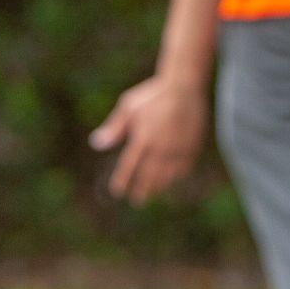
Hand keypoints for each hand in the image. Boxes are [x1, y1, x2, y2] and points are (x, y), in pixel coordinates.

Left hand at [90, 73, 207, 203]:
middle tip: (138, 201)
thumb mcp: (128, 107)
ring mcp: (178, 148)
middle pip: (150, 176)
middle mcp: (160, 148)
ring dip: (160, 186)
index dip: (123, 181)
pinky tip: (173, 179)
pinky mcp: (192, 146)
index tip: (118, 192)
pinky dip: (177, 176)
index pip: (130, 167)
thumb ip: (114, 128)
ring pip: (168, 175)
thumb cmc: (151, 96)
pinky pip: (184, 167)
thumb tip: (96, 144)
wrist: (183, 87)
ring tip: (154, 193)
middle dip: (143, 190)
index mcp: (142, 139)